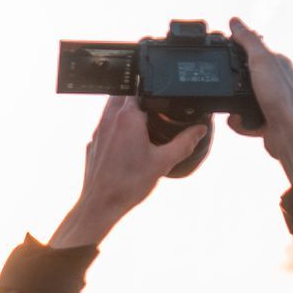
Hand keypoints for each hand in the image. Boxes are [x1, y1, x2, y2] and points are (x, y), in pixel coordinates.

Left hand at [48, 94, 209, 249]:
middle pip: (123, 91)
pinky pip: (105, 122)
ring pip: (111, 104)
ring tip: (142, 120)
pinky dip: (116, 122)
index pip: (140, 88)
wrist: (101, 204)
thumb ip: (184, 143)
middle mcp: (110, 117)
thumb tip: (199, 130)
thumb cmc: (129, 184)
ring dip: (125, 106)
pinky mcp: (93, 141)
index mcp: (128, 117)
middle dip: (138, 93)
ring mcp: (99, 128)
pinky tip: (127, 139)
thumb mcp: (163, 162)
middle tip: (153, 106)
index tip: (162, 97)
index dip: (152, 88)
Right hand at [227, 21, 292, 191]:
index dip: (236, 50)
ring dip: (233, 103)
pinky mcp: (266, 121)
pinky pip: (244, 119)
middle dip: (232, 81)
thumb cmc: (280, 97)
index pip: (254, 50)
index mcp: (278, 63)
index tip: (221, 52)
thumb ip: (247, 40)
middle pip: (245, 75)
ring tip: (232, 106)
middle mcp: (277, 82)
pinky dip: (238, 121)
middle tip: (224, 83)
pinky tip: (238, 121)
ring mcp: (271, 102)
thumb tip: (235, 21)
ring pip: (243, 98)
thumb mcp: (260, 60)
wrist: (288, 136)